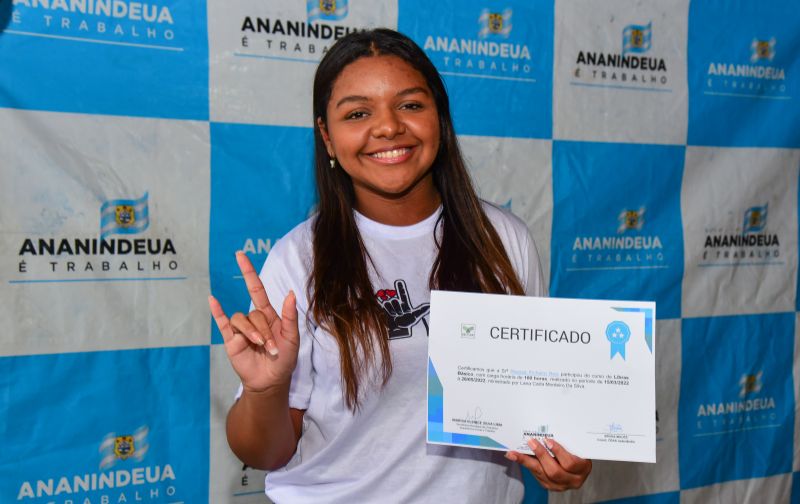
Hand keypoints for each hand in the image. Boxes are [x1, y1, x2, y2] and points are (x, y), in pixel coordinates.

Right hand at [208, 251, 299, 392]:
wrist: (271, 381)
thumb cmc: (284, 359)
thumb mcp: (292, 338)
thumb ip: (290, 316)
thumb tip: (290, 292)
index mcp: (269, 315)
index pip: (256, 289)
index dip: (249, 272)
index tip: (240, 255)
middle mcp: (253, 319)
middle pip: (253, 312)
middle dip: (263, 330)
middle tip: (271, 347)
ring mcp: (241, 330)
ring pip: (240, 320)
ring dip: (251, 333)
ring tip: (261, 347)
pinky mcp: (231, 340)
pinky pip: (222, 324)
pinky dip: (217, 312)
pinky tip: (213, 301)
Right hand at [375, 279, 429, 338]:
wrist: (400, 328)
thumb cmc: (409, 321)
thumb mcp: (416, 315)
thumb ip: (422, 310)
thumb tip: (430, 306)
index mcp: (405, 303)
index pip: (402, 294)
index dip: (400, 287)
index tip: (399, 281)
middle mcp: (397, 302)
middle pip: (394, 300)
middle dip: (396, 307)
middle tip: (400, 314)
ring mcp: (391, 306)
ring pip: (388, 303)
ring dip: (391, 310)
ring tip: (395, 315)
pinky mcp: (384, 310)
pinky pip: (382, 304)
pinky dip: (381, 304)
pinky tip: (381, 303)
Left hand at [506, 438, 591, 491]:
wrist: (575, 467)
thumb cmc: (576, 452)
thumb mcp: (576, 447)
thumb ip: (566, 442)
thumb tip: (546, 428)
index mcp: (582, 468)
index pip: (570, 463)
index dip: (558, 452)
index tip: (548, 440)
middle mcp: (573, 480)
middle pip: (555, 471)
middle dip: (541, 455)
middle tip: (531, 442)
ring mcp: (560, 485)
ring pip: (542, 474)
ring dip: (527, 462)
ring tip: (514, 452)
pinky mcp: (549, 486)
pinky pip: (536, 475)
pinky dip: (526, 465)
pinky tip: (516, 457)